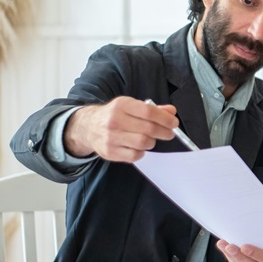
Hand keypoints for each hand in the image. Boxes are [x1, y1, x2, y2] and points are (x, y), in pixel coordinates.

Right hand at [64, 96, 178, 161]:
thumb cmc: (115, 115)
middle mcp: (115, 120)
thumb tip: (171, 111)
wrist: (88, 126)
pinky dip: (141, 152)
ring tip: (150, 139)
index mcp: (122, 105)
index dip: (165, 118)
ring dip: (152, 142)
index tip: (174, 123)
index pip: (148, 111)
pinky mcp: (109, 151)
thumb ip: (153, 109)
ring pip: (143, 143)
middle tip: (169, 133)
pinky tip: (139, 147)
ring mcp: (111, 137)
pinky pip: (134, 156)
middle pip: (148, 129)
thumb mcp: (131, 106)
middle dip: (164, 132)